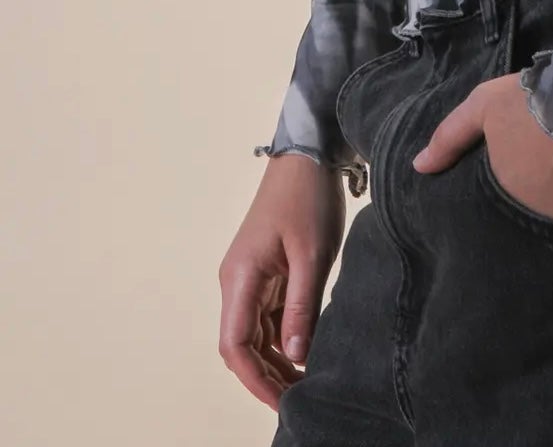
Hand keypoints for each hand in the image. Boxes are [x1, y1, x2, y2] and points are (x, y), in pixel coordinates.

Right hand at [218, 153, 345, 409]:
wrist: (308, 155)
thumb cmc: (307, 197)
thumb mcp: (312, 254)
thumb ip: (302, 306)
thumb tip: (295, 355)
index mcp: (240, 278)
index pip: (235, 346)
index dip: (255, 379)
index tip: (282, 403)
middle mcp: (237, 282)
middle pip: (242, 346)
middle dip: (267, 376)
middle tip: (300, 401)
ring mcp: (250, 277)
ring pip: (255, 334)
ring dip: (275, 360)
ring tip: (304, 385)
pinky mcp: (266, 271)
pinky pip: (268, 316)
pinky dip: (283, 338)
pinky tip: (305, 352)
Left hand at [412, 71, 552, 225]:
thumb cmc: (536, 104)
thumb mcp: (486, 105)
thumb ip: (451, 135)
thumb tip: (419, 166)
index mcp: (501, 194)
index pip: (485, 218)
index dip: (490, 211)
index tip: (493, 205)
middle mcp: (532, 221)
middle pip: (521, 230)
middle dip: (522, 222)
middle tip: (531, 202)